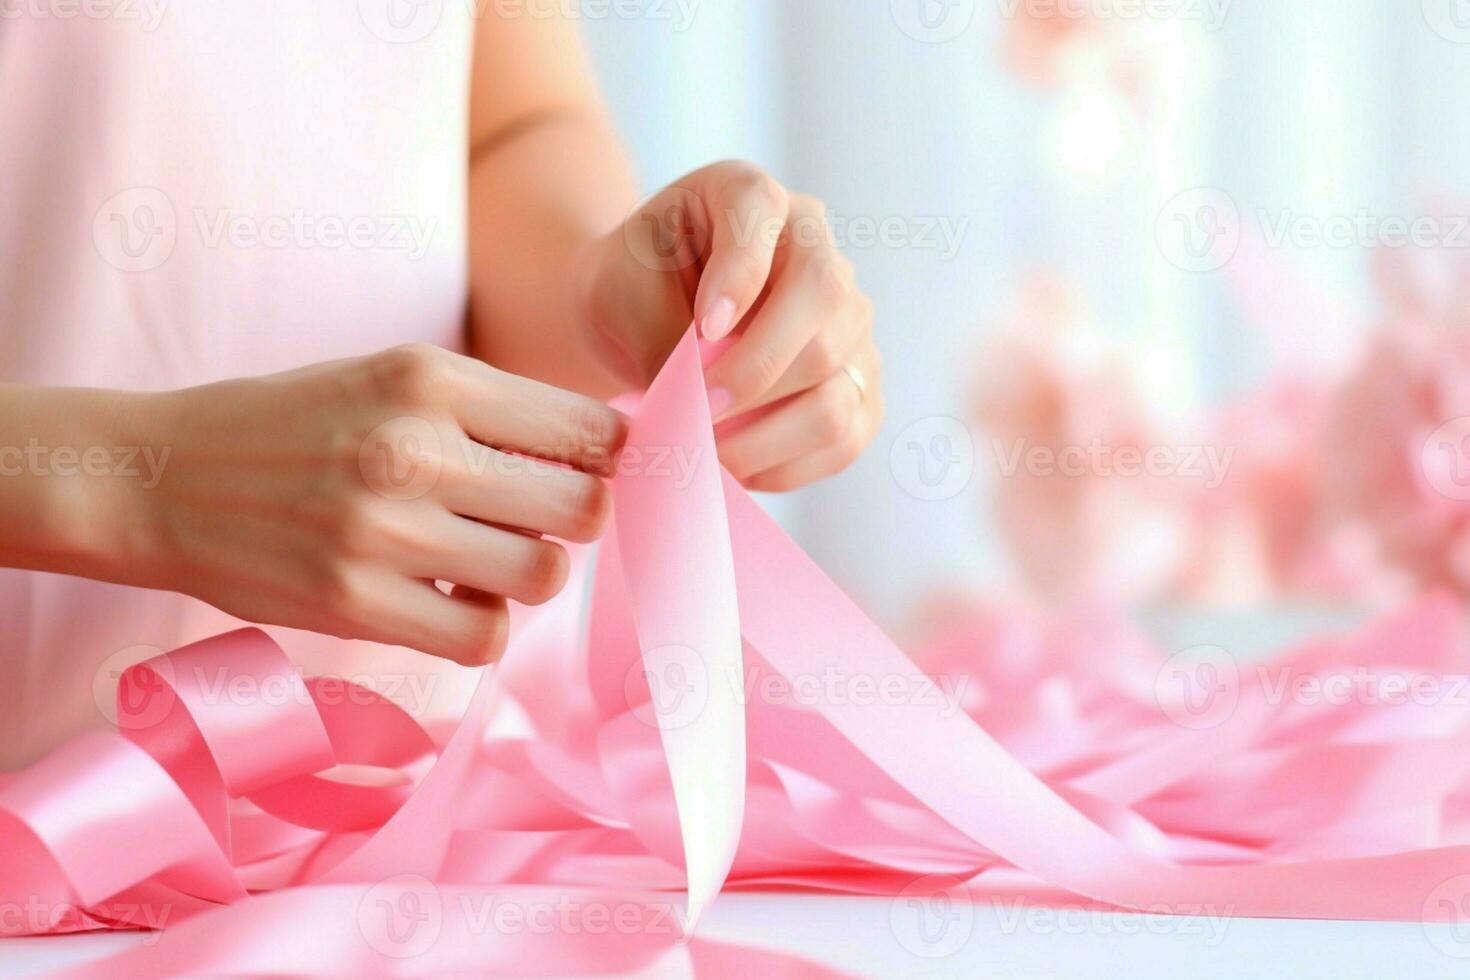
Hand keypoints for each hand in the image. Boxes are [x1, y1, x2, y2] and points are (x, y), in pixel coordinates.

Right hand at [123, 345, 625, 665]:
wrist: (161, 477)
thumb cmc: (295, 425)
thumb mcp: (391, 378)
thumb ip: (493, 410)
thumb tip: (607, 457)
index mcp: (431, 375)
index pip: (590, 430)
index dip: (606, 460)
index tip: (585, 472)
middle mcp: (414, 446)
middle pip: (584, 508)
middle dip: (573, 521)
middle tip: (531, 520)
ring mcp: (384, 529)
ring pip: (543, 576)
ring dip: (527, 575)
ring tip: (483, 559)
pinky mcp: (355, 604)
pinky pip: (484, 637)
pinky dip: (481, 625)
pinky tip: (446, 598)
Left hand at [575, 161, 882, 490]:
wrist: (643, 320)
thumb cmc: (631, 289)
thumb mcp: (618, 288)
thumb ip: (663, 331)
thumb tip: (706, 404)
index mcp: (750, 196)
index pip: (762, 210)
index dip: (741, 274)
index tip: (702, 330)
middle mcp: (816, 246)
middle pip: (824, 301)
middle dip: (757, 370)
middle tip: (697, 411)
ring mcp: (849, 318)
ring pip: (838, 381)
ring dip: (769, 433)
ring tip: (707, 453)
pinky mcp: (857, 383)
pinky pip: (845, 434)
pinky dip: (790, 464)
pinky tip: (738, 467)